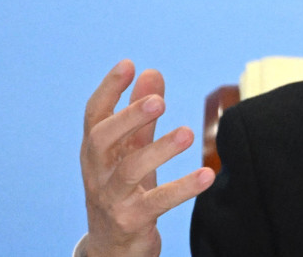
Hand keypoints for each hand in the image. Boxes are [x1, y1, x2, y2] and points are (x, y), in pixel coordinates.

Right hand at [80, 60, 214, 256]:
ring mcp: (111, 198)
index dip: (108, 89)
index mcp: (96, 151)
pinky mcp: (130, 221)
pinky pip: (157, 202)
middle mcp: (97, 173)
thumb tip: (151, 71)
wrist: (113, 248)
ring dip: (159, 150)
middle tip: (158, 100)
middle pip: (101, 139)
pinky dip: (183, 188)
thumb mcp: (131, 151)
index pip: (94, 115)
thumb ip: (142, 115)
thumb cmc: (124, 191)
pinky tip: (208, 175)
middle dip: (128, 117)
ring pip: (129, 171)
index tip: (128, 64)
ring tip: (188, 133)